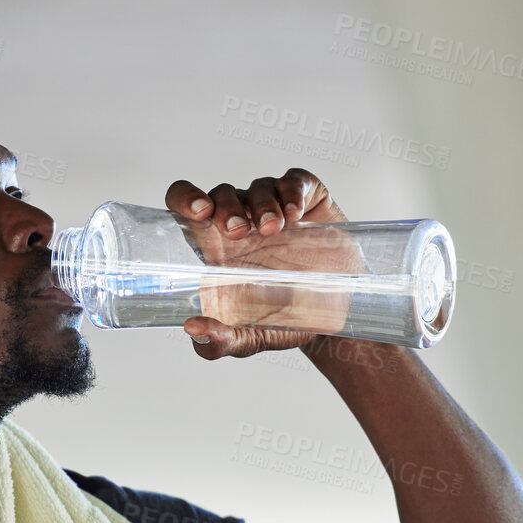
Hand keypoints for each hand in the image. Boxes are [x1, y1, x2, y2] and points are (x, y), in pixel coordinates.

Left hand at [163, 169, 366, 358]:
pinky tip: (296, 215)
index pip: (186, 207)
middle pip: (221, 193)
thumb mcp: (250, 339)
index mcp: (217, 249)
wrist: (338, 318)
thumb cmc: (286, 321)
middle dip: (227, 206)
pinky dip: (293, 191)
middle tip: (239, 232)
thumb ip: (219, 342)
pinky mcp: (308, 201)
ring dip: (262, 204)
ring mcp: (274, 209)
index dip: (185, 198)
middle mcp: (243, 223)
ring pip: (258, 186)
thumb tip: (192, 330)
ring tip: (275, 229)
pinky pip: (294, 180)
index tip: (199, 212)